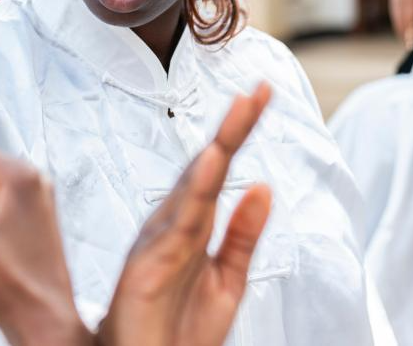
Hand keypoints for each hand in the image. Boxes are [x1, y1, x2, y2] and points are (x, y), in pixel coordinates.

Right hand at [97, 83, 272, 345]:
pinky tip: (212, 162)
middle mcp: (170, 226)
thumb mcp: (227, 282)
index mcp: (188, 227)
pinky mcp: (149, 265)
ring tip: (240, 111)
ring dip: (217, 147)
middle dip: (232, 128)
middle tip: (259, 91)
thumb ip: (243, 235)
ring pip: (193, 186)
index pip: (216, 171)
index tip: (262, 97)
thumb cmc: (180, 334)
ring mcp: (157, 242)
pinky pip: (178, 223)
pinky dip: (196, 190)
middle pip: (204, 167)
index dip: (238, 133)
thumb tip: (263, 185)